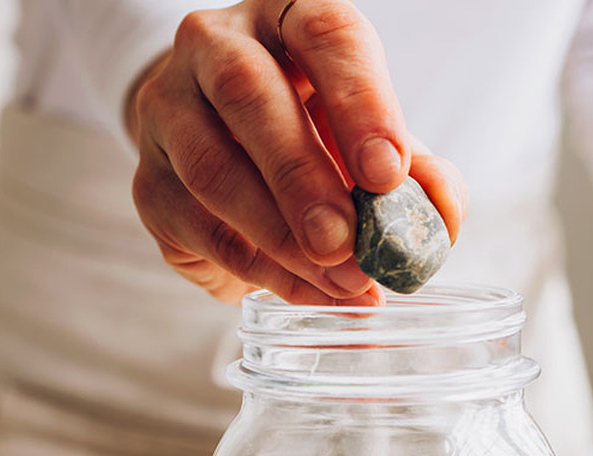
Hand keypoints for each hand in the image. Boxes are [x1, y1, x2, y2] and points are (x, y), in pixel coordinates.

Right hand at [127, 1, 466, 304]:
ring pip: (214, 170)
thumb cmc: (310, 137)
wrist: (218, 158)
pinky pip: (204, 230)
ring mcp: (169, 113)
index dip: (360, 102)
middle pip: (248, 95)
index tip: (387, 173)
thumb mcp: (369, 141)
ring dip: (282, 236)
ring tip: (339, 279)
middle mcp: (214, 47)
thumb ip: (416, 172)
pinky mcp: (149, 186)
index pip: (323, 33)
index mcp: (284, 16)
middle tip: (345, 242)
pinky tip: (309, 291)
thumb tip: (443, 215)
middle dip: (302, 177)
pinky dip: (264, 271)